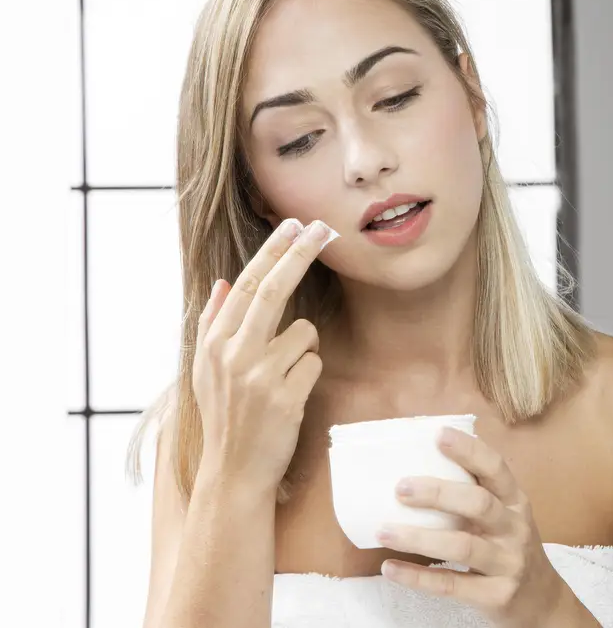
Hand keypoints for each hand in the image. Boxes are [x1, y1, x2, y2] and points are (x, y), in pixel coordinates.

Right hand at [192, 219, 332, 492]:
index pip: (247, 285)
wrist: (234, 472)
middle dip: (300, 254)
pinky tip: (291, 397)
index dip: (273, 252)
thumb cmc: (226, 416)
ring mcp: (259, 376)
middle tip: (323, 228)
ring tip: (283, 380)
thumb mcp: (207, 371)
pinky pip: (316, 363)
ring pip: (305, 333)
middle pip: (274, 290)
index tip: (293, 225)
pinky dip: (310, 375)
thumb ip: (213, 325)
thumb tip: (224, 283)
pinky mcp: (285, 397)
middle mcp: (233, 355)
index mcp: (213, 343)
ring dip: (303, 350)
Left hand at [378, 429, 596, 627]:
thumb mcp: (506, 518)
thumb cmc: (511, 549)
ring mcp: (508, 563)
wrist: (542, 601)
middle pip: (479, 504)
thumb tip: (424, 463)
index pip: (496, 468)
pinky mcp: (496, 595)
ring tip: (384, 532)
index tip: (438, 435)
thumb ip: (476, 496)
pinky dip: (418, 578)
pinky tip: (391, 568)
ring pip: (462, 547)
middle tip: (400, 488)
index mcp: (516, 502)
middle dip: (438, 493)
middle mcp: (515, 528)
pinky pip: (452, 586)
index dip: (469, 450)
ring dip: (419, 538)